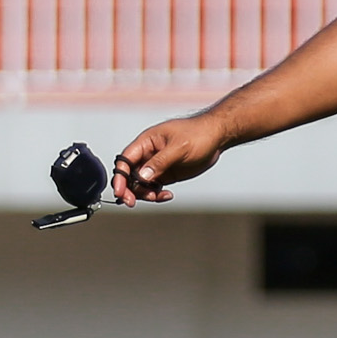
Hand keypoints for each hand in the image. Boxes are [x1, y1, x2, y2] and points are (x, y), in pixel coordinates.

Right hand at [111, 114, 229, 203]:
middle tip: (131, 202)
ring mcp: (156, 165)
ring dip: (144, 194)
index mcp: (146, 142)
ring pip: (140, 184)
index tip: (120, 192)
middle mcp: (148, 154)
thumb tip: (142, 176)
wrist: (216, 137)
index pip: (125, 160)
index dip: (120, 176)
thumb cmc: (198, 134)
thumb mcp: (179, 147)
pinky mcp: (165, 174)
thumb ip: (160, 162)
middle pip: (129, 175)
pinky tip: (168, 195)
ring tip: (158, 196)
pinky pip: (153, 187)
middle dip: (128, 190)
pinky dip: (156, 194)